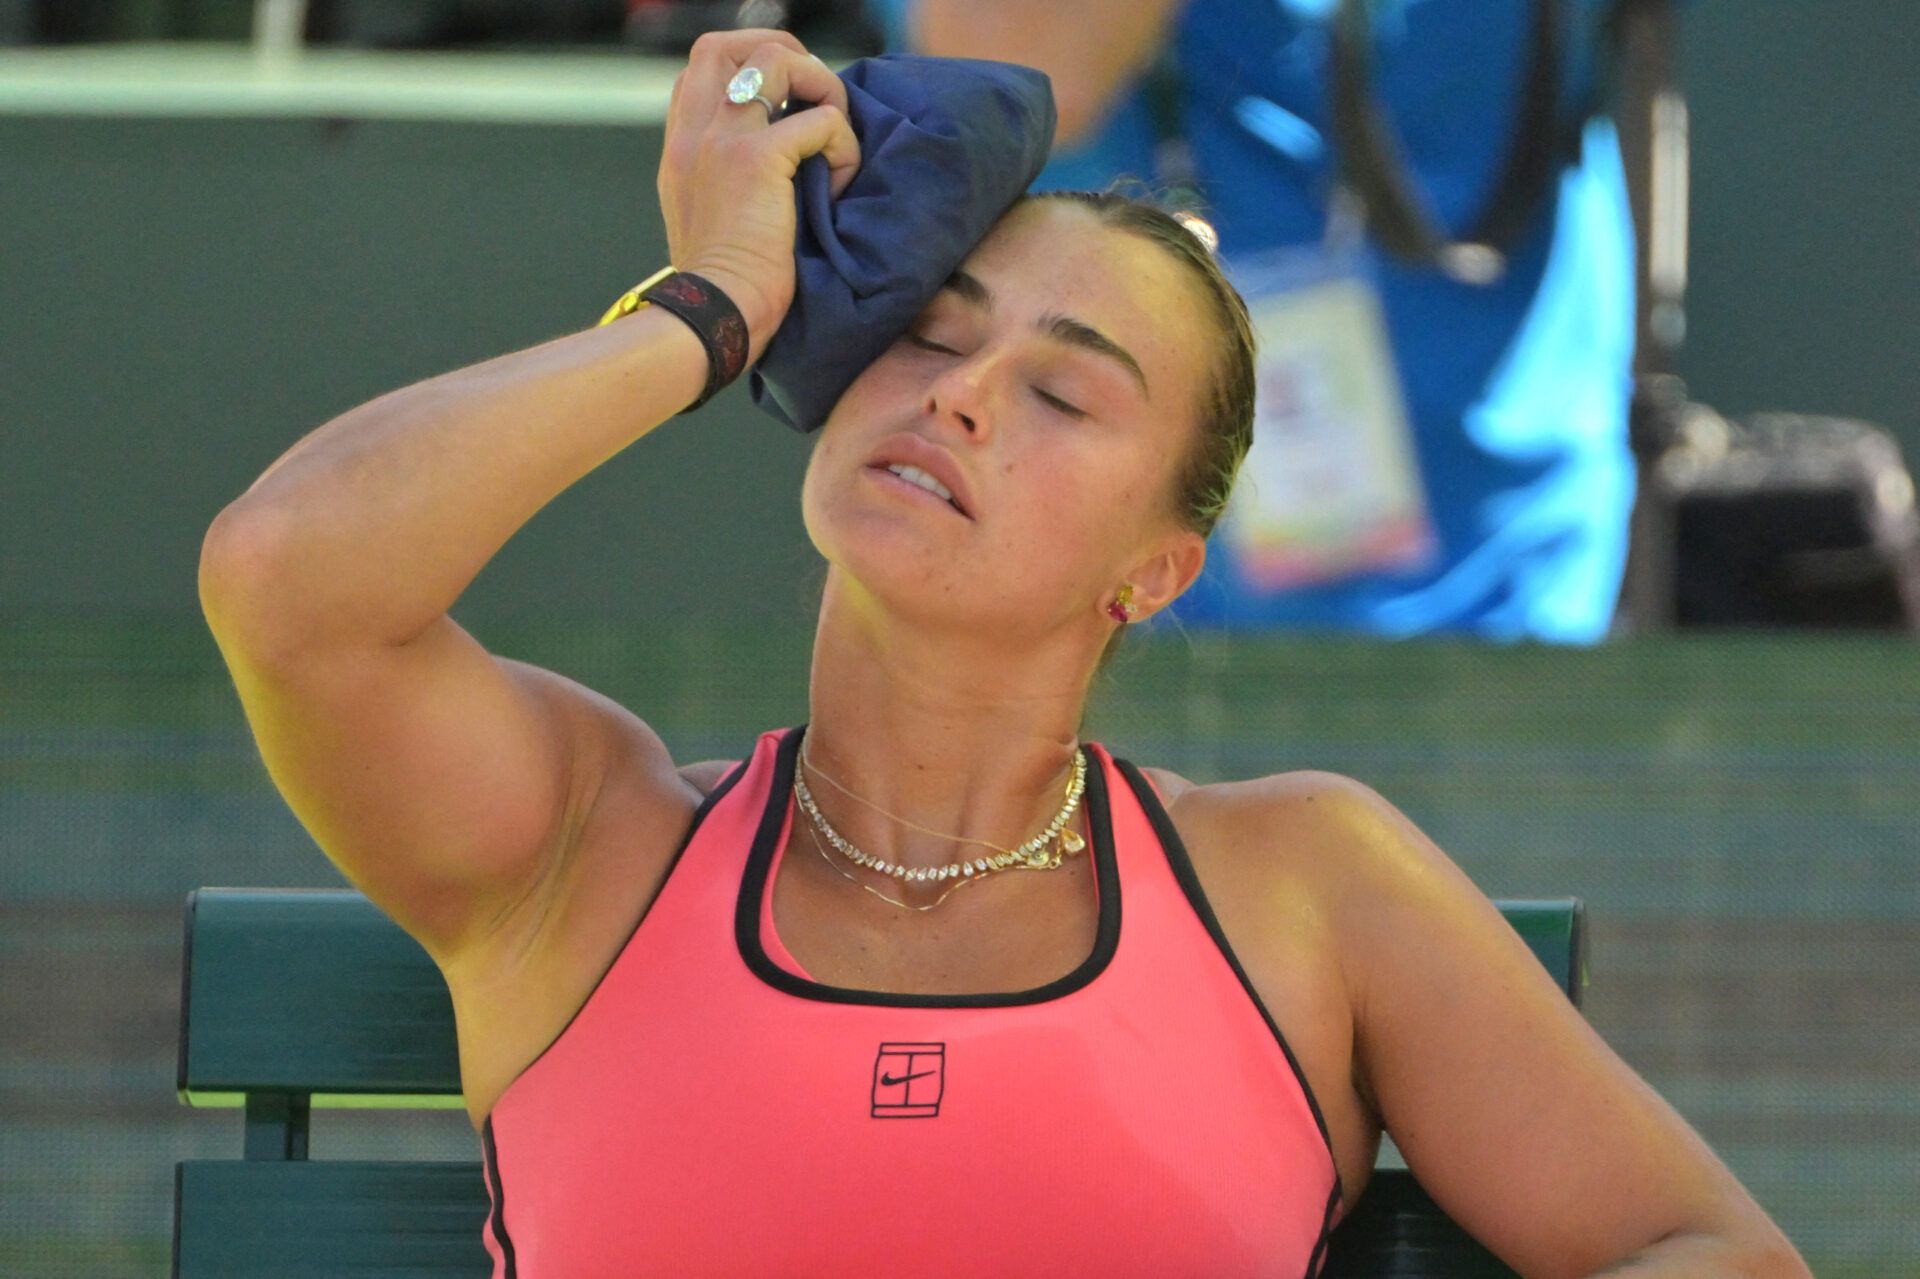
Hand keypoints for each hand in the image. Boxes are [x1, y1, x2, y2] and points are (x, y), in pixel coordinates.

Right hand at [657, 29, 860, 361]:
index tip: (787, 107)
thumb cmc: (724, 288)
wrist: (717, 315)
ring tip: (833, 145)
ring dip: (822, 92)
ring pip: (779, 60)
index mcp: (681, 146)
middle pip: (729, 45)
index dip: (752, 68)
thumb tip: (778, 162)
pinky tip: (838, 187)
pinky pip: (821, 120)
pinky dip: (843, 147)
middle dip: (787, 58)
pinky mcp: (756, 159)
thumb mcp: (709, 220)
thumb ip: (725, 179)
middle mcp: (694, 132)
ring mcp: (722, 140)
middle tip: (817, 103)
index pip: (705, 67)